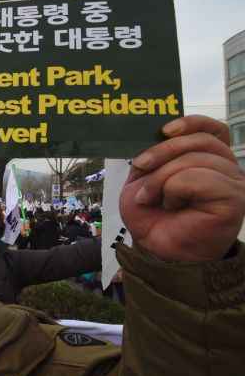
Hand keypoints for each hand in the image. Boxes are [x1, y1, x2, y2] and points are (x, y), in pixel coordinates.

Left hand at [120, 115, 244, 261]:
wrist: (160, 251)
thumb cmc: (155, 219)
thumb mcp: (143, 181)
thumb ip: (153, 157)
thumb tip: (154, 137)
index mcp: (209, 161)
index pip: (213, 130)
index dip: (192, 123)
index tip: (164, 129)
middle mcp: (227, 169)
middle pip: (200, 140)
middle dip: (162, 151)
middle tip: (140, 167)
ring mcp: (234, 183)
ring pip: (195, 159)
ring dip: (162, 177)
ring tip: (150, 197)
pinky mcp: (234, 198)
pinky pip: (199, 178)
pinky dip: (174, 188)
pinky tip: (170, 205)